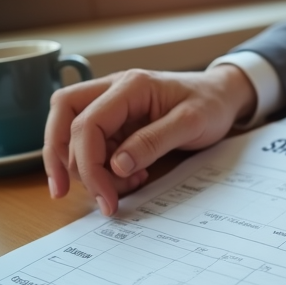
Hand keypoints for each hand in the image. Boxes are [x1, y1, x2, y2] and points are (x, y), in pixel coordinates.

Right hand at [44, 65, 255, 215]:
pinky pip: (93, 145)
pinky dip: (101, 168)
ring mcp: (111, 106)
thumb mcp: (191, 123)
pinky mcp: (115, 122)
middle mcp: (112, 90)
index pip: (86, 123)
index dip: (86, 163)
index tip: (104, 196)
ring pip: (72, 135)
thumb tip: (116, 165)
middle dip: (69, 164)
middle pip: (63, 120)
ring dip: (88, 169)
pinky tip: (128, 178)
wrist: (221, 96)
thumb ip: (153, 142)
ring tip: (122, 187)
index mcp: (130, 86)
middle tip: (94, 198)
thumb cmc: (209, 104)